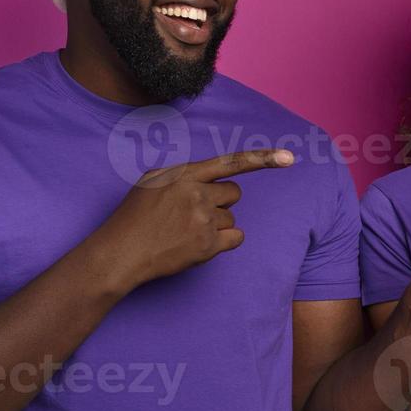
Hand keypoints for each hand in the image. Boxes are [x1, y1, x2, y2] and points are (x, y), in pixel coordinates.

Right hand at [95, 149, 294, 288]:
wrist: (121, 253)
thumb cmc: (134, 216)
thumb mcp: (152, 181)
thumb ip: (183, 175)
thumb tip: (207, 177)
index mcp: (183, 174)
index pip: (230, 162)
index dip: (262, 159)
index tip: (289, 158)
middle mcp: (196, 194)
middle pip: (234, 193)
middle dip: (220, 202)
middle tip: (194, 213)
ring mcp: (203, 220)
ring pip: (231, 217)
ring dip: (216, 224)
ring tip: (186, 231)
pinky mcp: (208, 245)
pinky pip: (236, 238)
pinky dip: (224, 242)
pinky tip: (200, 244)